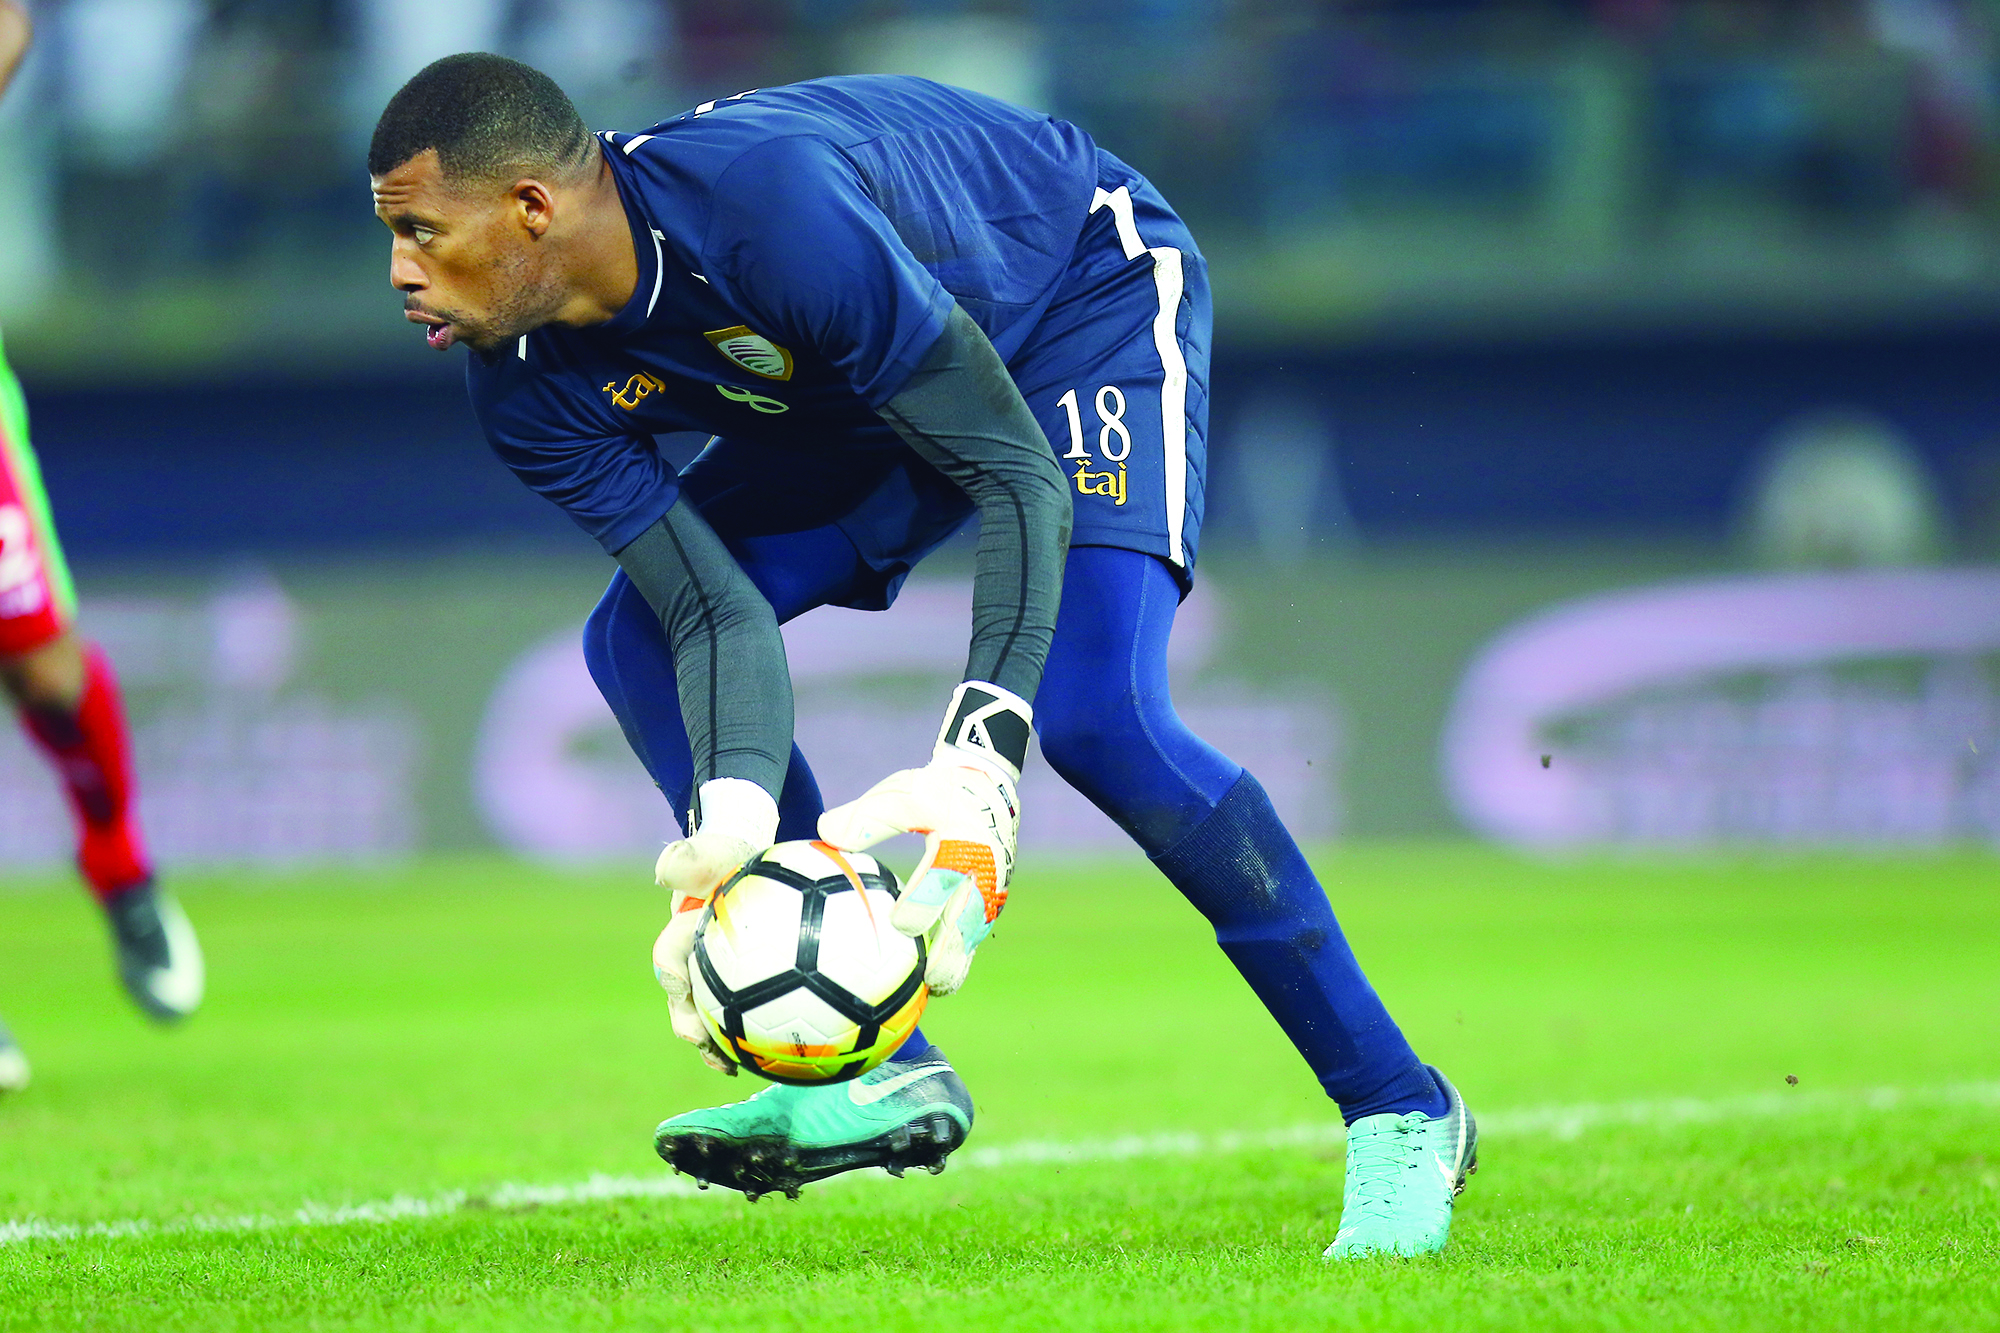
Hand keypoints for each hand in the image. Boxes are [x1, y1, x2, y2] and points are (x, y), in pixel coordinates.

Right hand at [650, 779, 777, 1074]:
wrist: (751, 864)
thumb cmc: (733, 856)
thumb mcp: (716, 849)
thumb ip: (694, 855)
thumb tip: (664, 870)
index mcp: (684, 932)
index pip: (670, 955)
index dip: (672, 976)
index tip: (682, 988)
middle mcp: (696, 960)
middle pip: (684, 1000)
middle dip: (688, 1025)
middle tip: (702, 1042)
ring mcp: (717, 979)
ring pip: (710, 1017)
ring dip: (716, 1044)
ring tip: (732, 1067)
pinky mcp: (742, 991)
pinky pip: (746, 1019)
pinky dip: (756, 1039)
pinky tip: (782, 1058)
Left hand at [818, 682, 1029, 994]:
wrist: (988, 783)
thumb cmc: (939, 788)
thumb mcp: (904, 792)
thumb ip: (867, 817)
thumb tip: (823, 832)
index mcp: (961, 844)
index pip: (939, 882)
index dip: (920, 906)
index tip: (898, 925)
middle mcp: (983, 872)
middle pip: (966, 922)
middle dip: (947, 954)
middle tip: (923, 982)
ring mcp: (992, 889)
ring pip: (974, 934)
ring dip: (956, 963)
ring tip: (931, 991)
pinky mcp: (993, 898)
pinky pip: (976, 932)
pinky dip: (959, 955)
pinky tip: (935, 977)